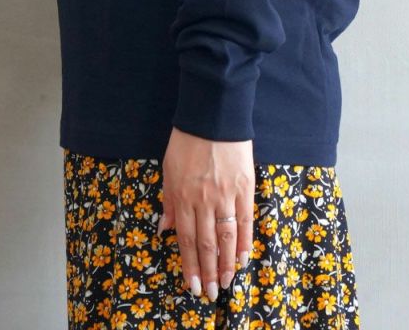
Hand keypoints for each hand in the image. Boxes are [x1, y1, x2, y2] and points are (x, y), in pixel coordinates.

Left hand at [159, 126, 253, 299]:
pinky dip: (245, 241)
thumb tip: (163, 228)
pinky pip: (245, 221)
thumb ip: (168, 200)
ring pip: (226, 237)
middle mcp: (203, 200)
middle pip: (206, 243)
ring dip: (227, 263)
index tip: (191, 284)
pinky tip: (244, 258)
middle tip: (209, 293)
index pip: (185, 238)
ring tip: (227, 283)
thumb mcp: (169, 168)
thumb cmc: (187, 140)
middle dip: (207, 271)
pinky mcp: (245, 187)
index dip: (189, 264)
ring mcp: (226, 194)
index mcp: (182, 196)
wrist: (213, 114)